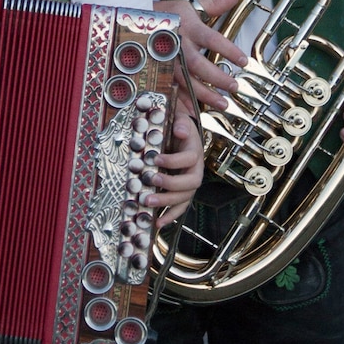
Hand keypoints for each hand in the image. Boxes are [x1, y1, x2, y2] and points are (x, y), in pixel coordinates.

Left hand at [144, 111, 203, 226]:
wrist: (181, 136)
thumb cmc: (177, 129)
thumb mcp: (180, 120)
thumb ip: (180, 123)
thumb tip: (180, 130)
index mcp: (195, 152)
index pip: (189, 158)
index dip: (174, 160)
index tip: (156, 157)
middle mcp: (195, 170)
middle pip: (190, 183)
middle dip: (170, 185)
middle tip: (151, 180)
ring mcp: (189, 184)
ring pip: (184, 198)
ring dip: (166, 202)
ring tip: (147, 202)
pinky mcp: (182, 193)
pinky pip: (179, 208)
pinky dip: (170, 217)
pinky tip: (157, 223)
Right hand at [156, 0, 246, 111]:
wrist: (132, 21)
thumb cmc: (166, 14)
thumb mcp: (190, 6)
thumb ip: (216, 3)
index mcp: (188, 28)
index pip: (212, 39)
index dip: (229, 50)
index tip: (244, 61)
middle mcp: (177, 45)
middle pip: (199, 65)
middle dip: (218, 78)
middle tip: (235, 87)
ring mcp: (166, 61)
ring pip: (186, 82)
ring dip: (205, 95)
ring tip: (223, 104)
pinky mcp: (158, 72)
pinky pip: (171, 90)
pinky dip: (183, 102)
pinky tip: (195, 112)